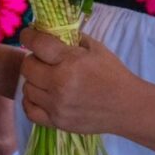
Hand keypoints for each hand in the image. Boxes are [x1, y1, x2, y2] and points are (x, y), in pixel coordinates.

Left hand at [20, 28, 137, 134]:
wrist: (127, 106)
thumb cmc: (113, 74)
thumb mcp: (97, 48)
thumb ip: (73, 38)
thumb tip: (51, 32)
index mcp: (71, 61)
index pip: (37, 44)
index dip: (29, 36)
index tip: (29, 35)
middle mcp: (59, 83)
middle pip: (27, 67)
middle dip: (33, 59)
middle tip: (43, 60)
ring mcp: (56, 105)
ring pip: (27, 88)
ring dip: (33, 80)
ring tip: (45, 79)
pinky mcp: (57, 122)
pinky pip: (30, 111)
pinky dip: (31, 101)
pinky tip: (40, 95)